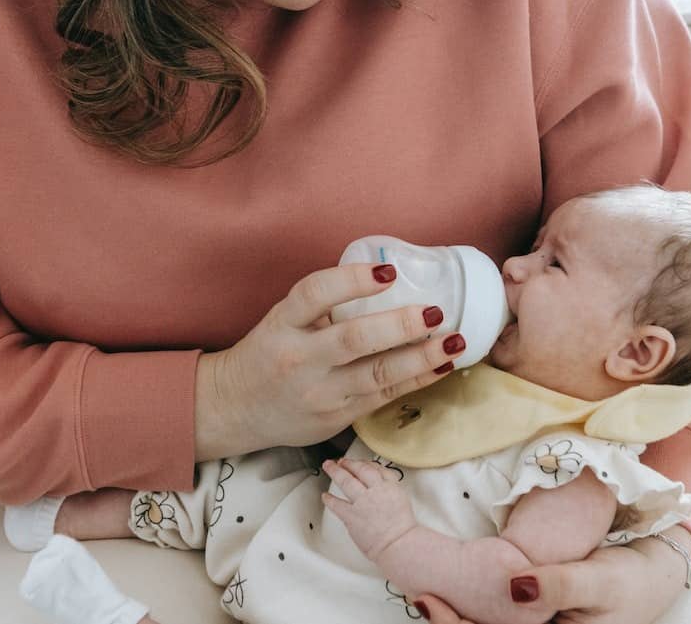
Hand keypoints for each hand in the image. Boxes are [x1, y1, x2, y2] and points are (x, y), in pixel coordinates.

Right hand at [195, 263, 464, 457]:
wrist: (236, 407)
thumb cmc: (270, 352)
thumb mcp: (283, 320)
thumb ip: (323, 304)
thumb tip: (388, 276)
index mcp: (283, 324)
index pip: (315, 294)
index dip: (352, 280)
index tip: (387, 272)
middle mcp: (300, 359)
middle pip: (353, 339)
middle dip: (399, 326)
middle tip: (436, 311)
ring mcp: (320, 393)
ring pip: (377, 374)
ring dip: (421, 357)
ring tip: (454, 341)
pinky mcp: (337, 417)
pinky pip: (383, 396)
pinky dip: (417, 380)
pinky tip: (443, 366)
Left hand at [321, 458, 416, 560]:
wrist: (398, 544)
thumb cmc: (402, 530)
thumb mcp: (402, 501)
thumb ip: (390, 491)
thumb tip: (380, 488)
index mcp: (390, 487)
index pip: (377, 469)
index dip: (366, 463)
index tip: (360, 462)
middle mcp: (375, 491)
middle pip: (360, 470)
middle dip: (349, 463)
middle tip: (342, 461)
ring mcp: (362, 502)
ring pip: (346, 481)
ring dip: (336, 472)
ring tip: (329, 466)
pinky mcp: (352, 516)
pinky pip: (337, 505)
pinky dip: (330, 499)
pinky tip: (325, 496)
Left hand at [411, 526, 690, 623]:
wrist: (651, 573)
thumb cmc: (631, 579)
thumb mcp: (599, 579)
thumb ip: (560, 584)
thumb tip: (516, 585)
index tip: (429, 603)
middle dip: (450, 623)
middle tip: (419, 597)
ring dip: (456, 616)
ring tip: (424, 594)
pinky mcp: (530, 618)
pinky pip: (495, 617)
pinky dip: (470, 605)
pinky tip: (448, 591)